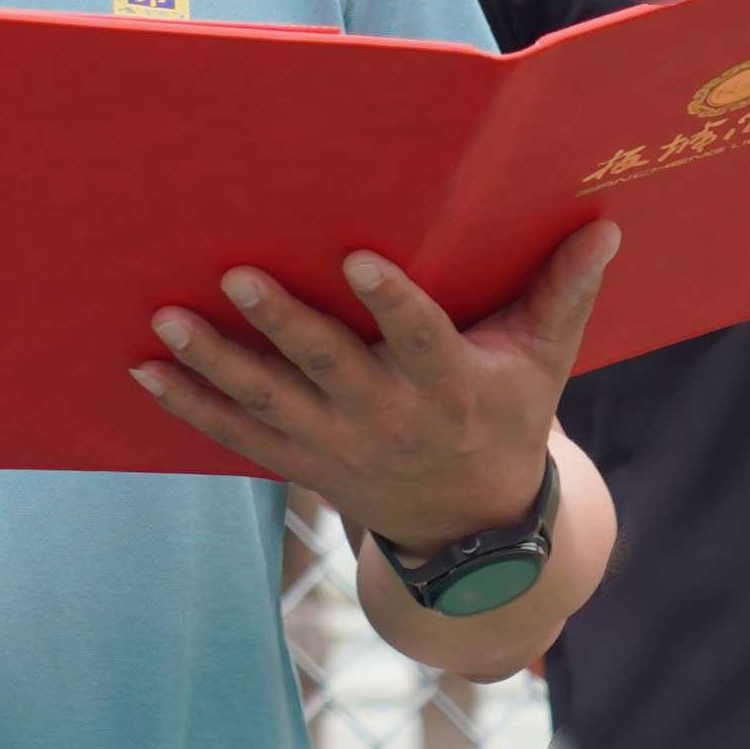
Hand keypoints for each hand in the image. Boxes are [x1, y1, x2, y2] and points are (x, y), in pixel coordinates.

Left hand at [131, 226, 621, 548]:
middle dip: (280, 323)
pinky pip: (234, 434)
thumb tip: (605, 223)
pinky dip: (188, 404)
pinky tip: (143, 367)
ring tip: (165, 318)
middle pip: (327, 368)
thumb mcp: (544, 360)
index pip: (420, 340)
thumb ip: (565, 291)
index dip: (391, 303)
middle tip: (236, 274)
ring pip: (267, 401)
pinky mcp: (298, 461)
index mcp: (449, 386)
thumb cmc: (507, 414)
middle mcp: (386, 418)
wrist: (469, 524)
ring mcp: (334, 444)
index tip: (358, 259)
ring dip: (213, 361)